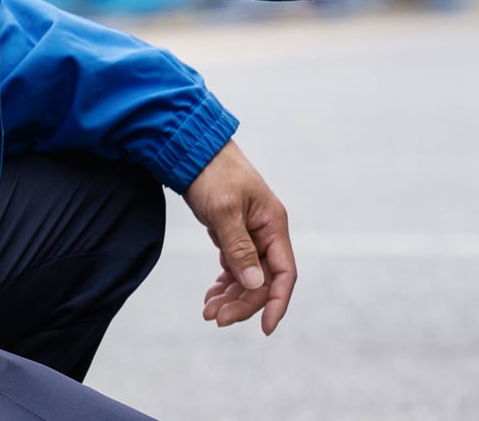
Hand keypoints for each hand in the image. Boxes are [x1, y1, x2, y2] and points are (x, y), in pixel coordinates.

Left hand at [182, 140, 295, 334]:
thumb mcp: (224, 212)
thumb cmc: (213, 174)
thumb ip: (240, 250)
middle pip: (263, 280)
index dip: (277, 302)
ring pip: (248, 277)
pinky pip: (235, 267)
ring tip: (208, 311)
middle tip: (215, 318)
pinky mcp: (234, 234)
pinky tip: (210, 295)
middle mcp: (266, 232)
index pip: (284, 273)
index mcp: (273, 225)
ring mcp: (250, 234)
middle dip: (243, 302)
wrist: (193, 150)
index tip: (264, 328)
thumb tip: (256, 285)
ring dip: (231, 296)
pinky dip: (225, 283)